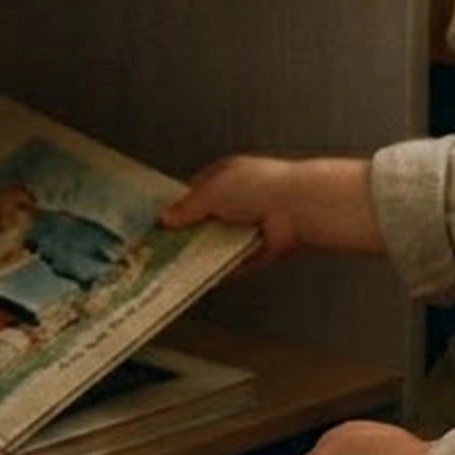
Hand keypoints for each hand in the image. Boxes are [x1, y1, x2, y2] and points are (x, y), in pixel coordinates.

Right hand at [159, 153, 379, 262]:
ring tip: (175, 266)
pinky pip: (231, 264)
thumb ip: (187, 207)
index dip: (175, 210)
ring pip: (215, 244)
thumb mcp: (212, 191)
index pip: (193, 194)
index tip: (157, 225)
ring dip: (200, 254)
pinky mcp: (254, 251)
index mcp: (225, 177)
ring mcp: (246, 228)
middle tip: (161, 250)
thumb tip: (164, 218)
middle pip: (203, 222)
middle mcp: (236, 202)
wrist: (297, 208)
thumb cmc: (260, 186)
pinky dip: (218, 270)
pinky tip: (200, 276)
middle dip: (186, 235)